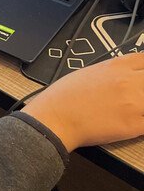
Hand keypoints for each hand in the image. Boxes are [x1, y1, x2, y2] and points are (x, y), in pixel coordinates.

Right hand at [23, 53, 143, 151]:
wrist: (55, 118)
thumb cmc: (64, 97)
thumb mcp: (89, 72)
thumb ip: (112, 71)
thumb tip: (123, 74)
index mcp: (117, 66)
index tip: (141, 75)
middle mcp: (128, 81)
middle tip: (136, 95)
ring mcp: (133, 103)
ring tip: (134, 109)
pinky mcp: (134, 125)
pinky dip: (143, 123)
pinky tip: (134, 122)